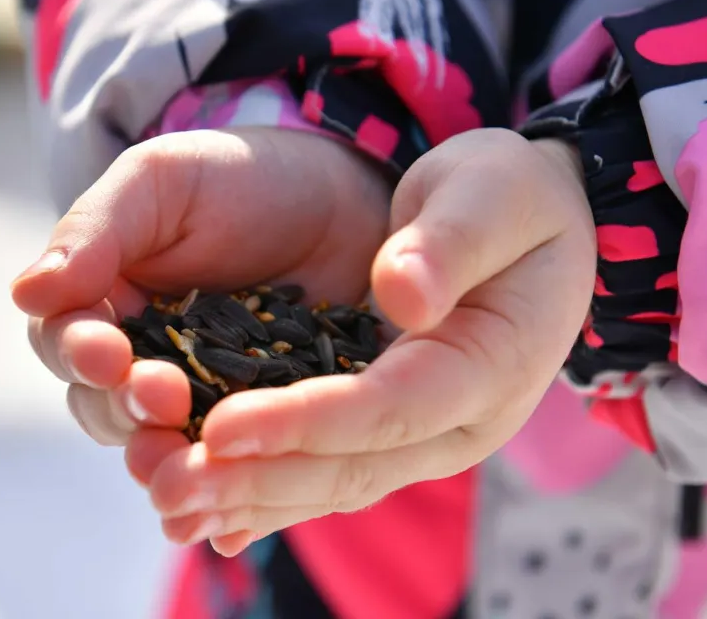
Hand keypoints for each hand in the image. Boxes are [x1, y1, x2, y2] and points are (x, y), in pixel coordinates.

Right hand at [10, 126, 390, 539]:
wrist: (345, 196)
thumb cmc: (242, 177)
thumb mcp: (164, 182)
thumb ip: (98, 230)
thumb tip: (27, 291)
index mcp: (104, 303)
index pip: (65, 341)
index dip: (80, 354)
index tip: (109, 354)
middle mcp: (142, 362)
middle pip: (106, 410)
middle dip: (127, 413)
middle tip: (162, 401)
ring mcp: (202, 403)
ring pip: (163, 451)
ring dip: (166, 468)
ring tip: (187, 475)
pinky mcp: (260, 431)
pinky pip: (234, 473)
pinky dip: (228, 505)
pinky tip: (229, 529)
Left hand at [138, 129, 595, 555]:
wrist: (536, 229)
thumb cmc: (511, 198)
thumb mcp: (494, 191)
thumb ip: (453, 240)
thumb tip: (402, 293)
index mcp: (494, 364)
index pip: (392, 404)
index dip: (307, 421)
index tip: (222, 426)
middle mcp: (461, 422)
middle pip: (355, 466)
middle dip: (260, 479)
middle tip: (171, 487)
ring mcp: (426, 438)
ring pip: (334, 486)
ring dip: (251, 500)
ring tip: (170, 505)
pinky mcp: (391, 435)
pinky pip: (327, 477)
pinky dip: (267, 497)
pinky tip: (204, 516)